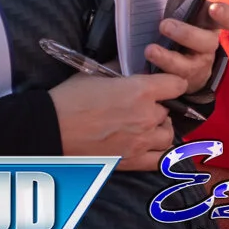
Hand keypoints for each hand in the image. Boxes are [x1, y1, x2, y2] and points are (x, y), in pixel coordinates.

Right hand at [47, 71, 186, 170]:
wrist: (51, 129)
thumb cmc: (70, 99)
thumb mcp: (96, 73)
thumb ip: (120, 69)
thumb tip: (129, 66)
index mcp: (141, 91)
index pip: (177, 85)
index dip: (172, 82)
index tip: (165, 83)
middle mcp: (146, 117)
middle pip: (169, 110)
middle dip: (159, 106)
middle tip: (143, 105)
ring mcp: (140, 142)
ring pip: (168, 135)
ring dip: (161, 129)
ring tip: (147, 125)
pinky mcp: (130, 161)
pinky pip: (159, 160)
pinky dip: (159, 153)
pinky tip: (149, 145)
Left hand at [145, 1, 228, 92]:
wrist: (182, 55)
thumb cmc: (183, 21)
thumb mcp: (188, 3)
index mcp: (213, 23)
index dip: (226, 15)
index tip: (215, 9)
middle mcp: (208, 45)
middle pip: (206, 43)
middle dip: (186, 34)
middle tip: (164, 25)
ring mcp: (197, 66)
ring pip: (188, 66)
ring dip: (168, 58)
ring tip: (150, 50)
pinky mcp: (183, 82)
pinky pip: (172, 82)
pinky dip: (158, 76)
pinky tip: (145, 70)